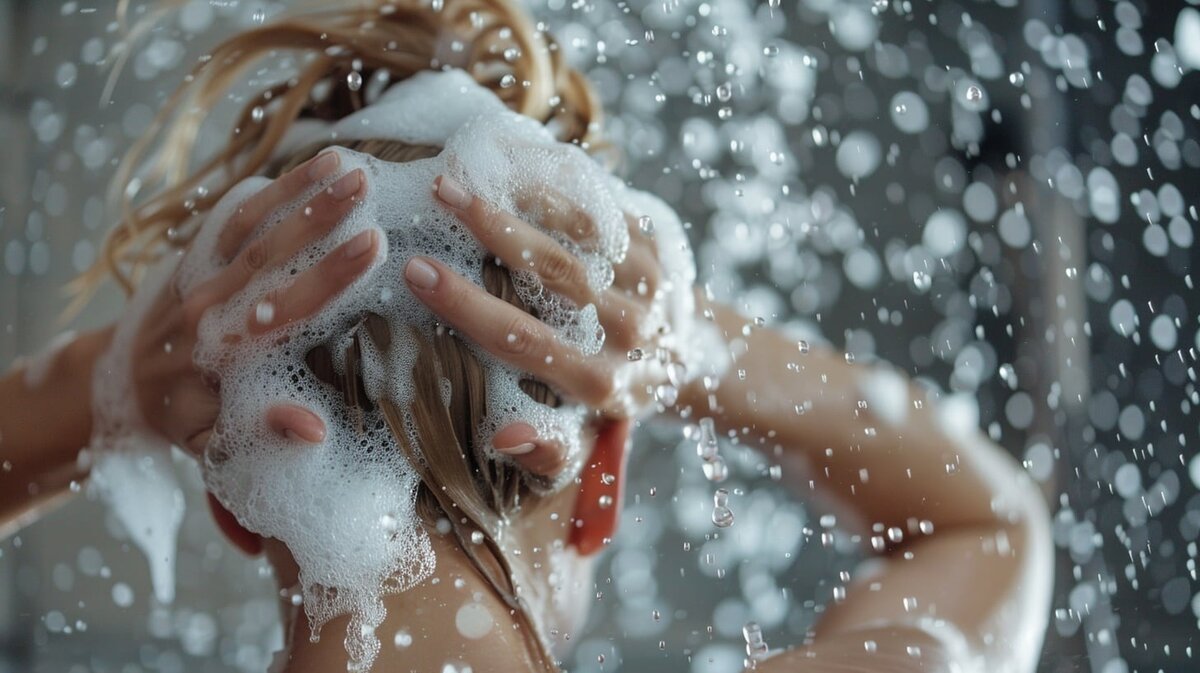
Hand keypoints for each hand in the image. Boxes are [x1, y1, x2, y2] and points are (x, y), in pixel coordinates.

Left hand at [131, 151, 378, 456]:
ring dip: (297, 190)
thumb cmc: (180, 418)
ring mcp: (197, 274)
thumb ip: (266, 434)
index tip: (373, 243)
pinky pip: (229, 217)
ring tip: (342, 163)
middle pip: (269, 254)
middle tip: (364, 185)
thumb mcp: (217, 443)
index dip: (331, 274)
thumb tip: (317, 428)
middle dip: (320, 216)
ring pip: (249, 225)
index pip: (286, 306)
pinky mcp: (193, 255)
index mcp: (224, 350)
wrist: (115, 386)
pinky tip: (303, 168)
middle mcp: (208, 304)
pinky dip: (267, 191)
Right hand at [403, 175, 673, 474]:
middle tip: (434, 197)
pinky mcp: (659, 244)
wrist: (687, 356)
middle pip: (558, 276)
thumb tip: (505, 439)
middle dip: (489, 231)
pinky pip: (600, 206)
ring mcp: (652, 282)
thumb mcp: (585, 440)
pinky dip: (552, 184)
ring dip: (517, 199)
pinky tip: (505, 164)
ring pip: (580, 232)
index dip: (470, 307)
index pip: (530, 344)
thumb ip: (547, 450)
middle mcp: (636, 332)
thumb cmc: (611, 396)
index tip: (418, 272)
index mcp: (608, 384)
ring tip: (459, 176)